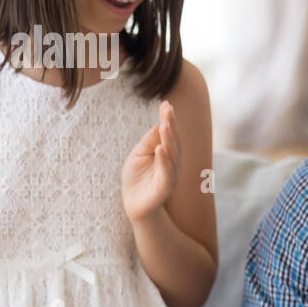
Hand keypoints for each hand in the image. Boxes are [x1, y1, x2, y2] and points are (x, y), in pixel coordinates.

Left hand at [122, 100, 179, 221]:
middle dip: (171, 124)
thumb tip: (158, 125)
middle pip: (173, 140)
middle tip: (167, 109)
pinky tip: (160, 149)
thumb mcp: (138, 154)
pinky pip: (166, 172)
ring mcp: (170, 174)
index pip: (169, 133)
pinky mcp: (164, 187)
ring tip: (165, 125)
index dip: (168, 118)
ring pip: (172, 154)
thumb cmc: (137, 177)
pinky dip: (164, 160)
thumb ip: (148, 141)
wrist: (134, 203)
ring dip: (169, 139)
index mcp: (167, 152)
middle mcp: (172, 161)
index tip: (165, 103)